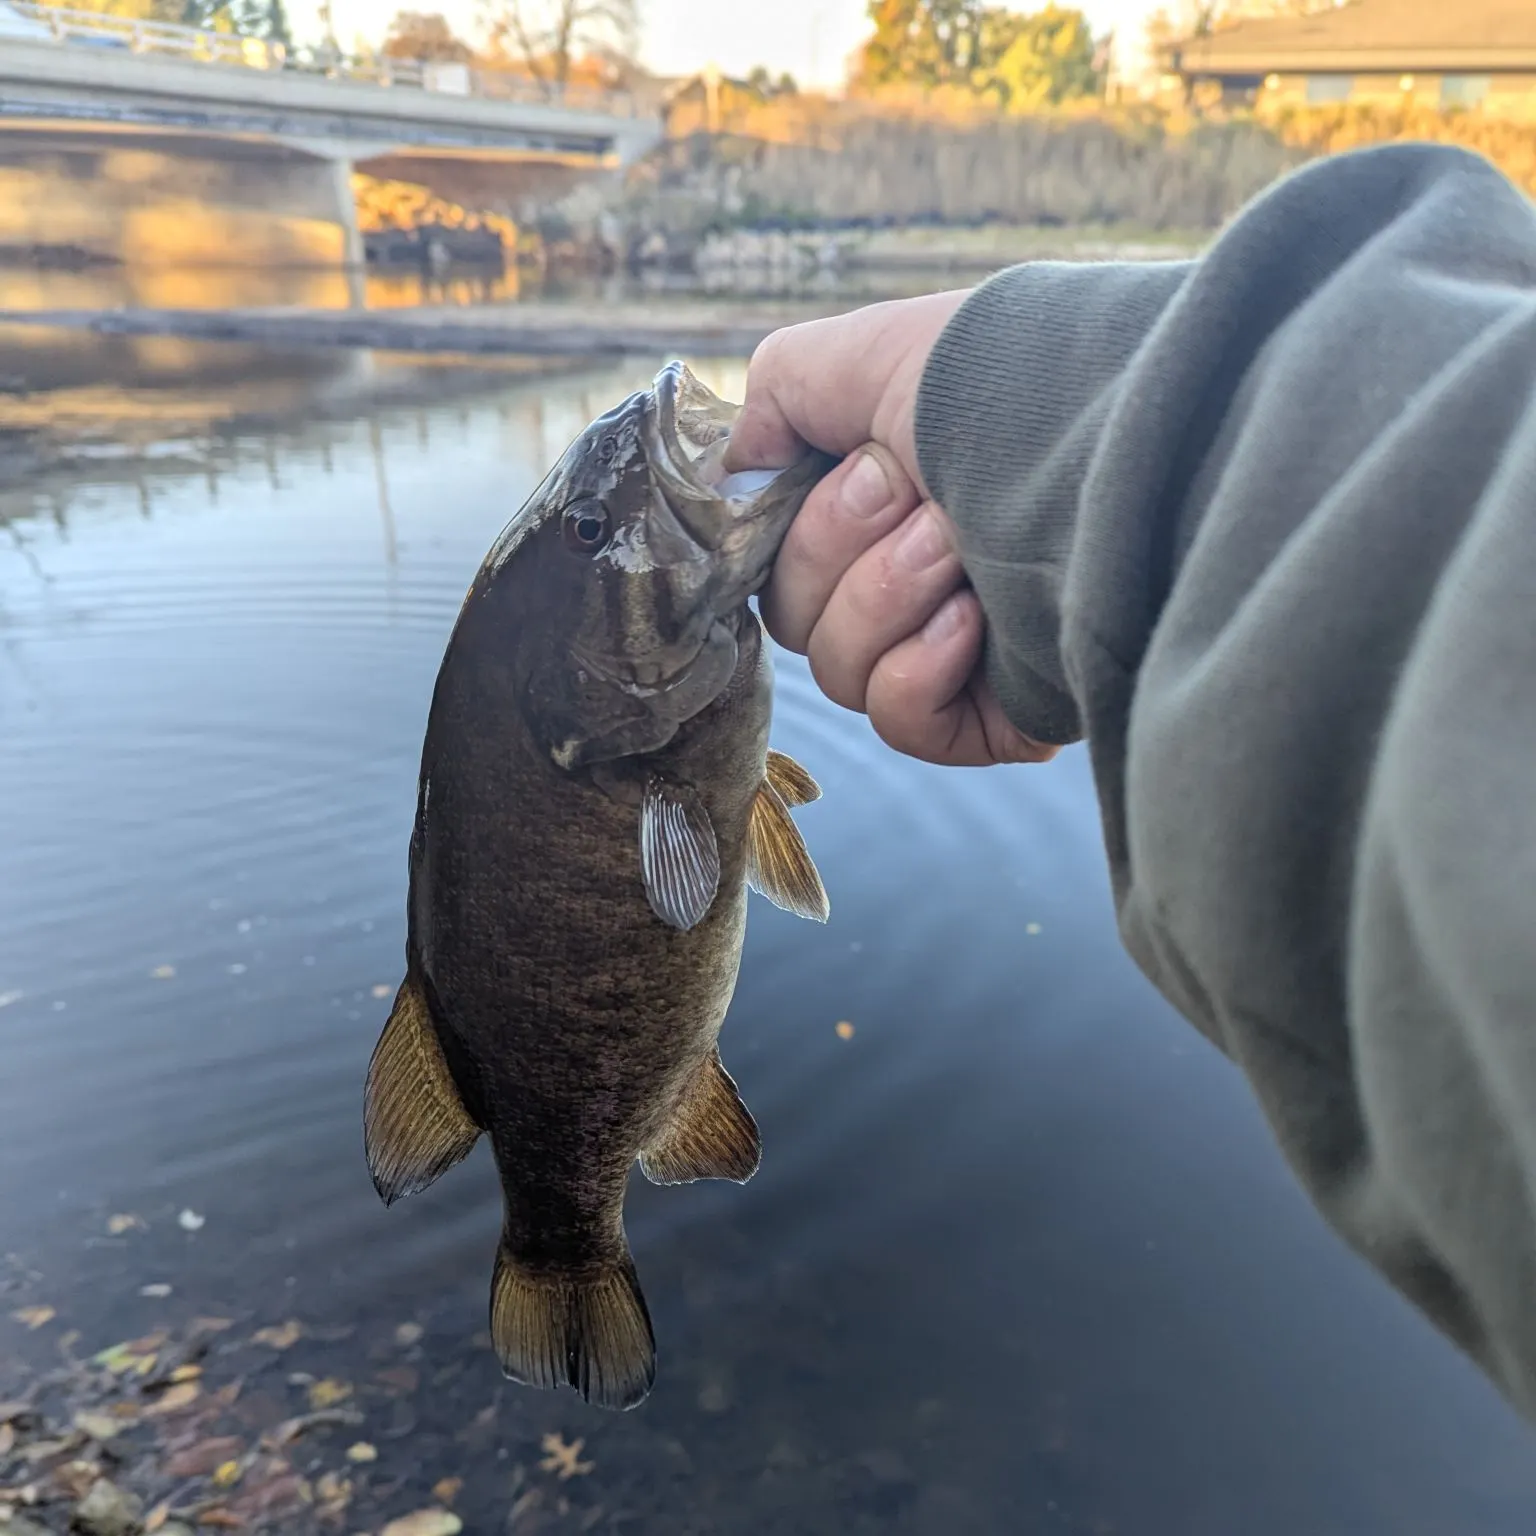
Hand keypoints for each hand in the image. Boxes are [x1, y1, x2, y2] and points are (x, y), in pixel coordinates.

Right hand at [726, 294, 1058, 768]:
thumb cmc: (998, 387)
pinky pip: (901, 723)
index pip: (776, 558)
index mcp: (875, 507)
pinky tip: (972, 620)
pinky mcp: (988, 713)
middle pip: (797, 619)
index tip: (852, 472)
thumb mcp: (862, 354)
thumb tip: (737, 471)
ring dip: (886, 598)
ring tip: (958, 545)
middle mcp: (908, 577)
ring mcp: (949, 651)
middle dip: (842, 548)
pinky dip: (918, 673)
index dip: (789, 527)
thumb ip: (775, 397)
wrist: (1108, 444)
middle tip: (920, 496)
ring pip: (840, 674)